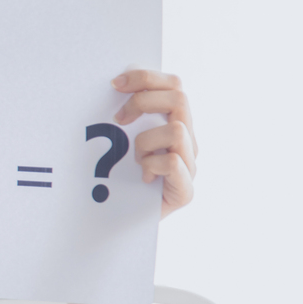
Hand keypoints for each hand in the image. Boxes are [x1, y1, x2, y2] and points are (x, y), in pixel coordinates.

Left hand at [113, 69, 196, 217]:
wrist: (118, 225)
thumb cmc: (116, 179)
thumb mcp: (118, 140)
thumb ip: (124, 115)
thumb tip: (112, 83)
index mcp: (175, 124)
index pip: (174, 85)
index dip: (146, 78)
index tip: (115, 84)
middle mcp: (188, 142)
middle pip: (179, 98)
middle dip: (142, 102)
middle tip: (118, 119)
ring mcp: (190, 165)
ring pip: (176, 130)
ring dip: (145, 141)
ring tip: (134, 159)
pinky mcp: (186, 191)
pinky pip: (174, 162)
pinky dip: (152, 165)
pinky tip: (141, 176)